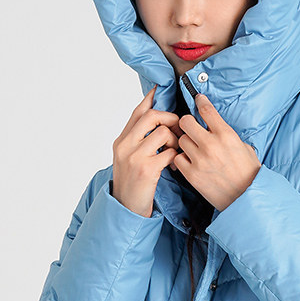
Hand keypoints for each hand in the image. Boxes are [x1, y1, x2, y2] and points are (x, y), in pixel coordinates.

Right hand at [111, 86, 180, 216]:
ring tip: (175, 152)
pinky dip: (176, 157)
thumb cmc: (132, 185)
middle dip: (171, 119)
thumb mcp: (129, 160)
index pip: (138, 112)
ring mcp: (135, 157)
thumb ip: (139, 142)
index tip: (160, 91)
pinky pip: (169, 153)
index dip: (151, 99)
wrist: (125, 209)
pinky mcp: (146, 170)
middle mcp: (125, 145)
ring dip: (175, 141)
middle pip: (152, 116)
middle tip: (178, 130)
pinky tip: (175, 165)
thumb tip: (156, 125)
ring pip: (163, 133)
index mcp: (121, 141)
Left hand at [173, 93, 260, 211]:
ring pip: (180, 140)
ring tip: (193, 149)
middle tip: (191, 129)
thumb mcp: (245, 148)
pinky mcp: (192, 174)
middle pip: (185, 121)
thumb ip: (228, 135)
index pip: (206, 109)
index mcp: (226, 135)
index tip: (197, 100)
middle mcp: (211, 144)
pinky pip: (178, 158)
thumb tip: (216, 127)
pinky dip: (182, 159)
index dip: (200, 101)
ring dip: (185, 143)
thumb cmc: (248, 175)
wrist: (246, 199)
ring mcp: (199, 160)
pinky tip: (190, 162)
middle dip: (187, 123)